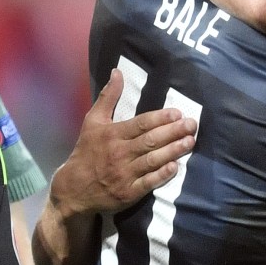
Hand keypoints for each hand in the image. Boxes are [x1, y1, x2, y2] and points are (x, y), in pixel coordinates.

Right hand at [52, 68, 197, 216]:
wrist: (73, 189)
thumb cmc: (87, 151)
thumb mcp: (93, 122)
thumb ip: (108, 97)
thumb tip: (117, 72)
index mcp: (112, 134)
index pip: (140, 124)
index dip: (160, 118)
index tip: (177, 113)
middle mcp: (119, 153)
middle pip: (150, 141)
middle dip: (173, 132)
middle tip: (192, 125)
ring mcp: (124, 174)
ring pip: (152, 160)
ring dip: (173, 150)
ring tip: (190, 141)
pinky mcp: (128, 193)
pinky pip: (148, 183)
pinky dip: (162, 175)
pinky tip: (176, 166)